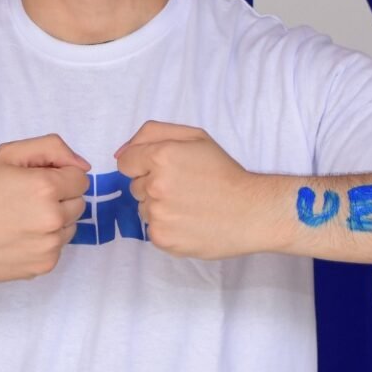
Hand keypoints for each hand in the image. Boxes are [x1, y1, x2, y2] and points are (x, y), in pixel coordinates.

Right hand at [0, 135, 88, 281]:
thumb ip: (51, 148)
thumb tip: (84, 166)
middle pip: (79, 203)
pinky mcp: (44, 265)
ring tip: (24, 219)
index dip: (60, 176)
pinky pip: (58, 247)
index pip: (80, 178)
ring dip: (55, 221)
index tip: (38, 181)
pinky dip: (45, 241)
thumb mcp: (8, 154)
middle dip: (60, 198)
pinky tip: (21, 237)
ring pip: (71, 226)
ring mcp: (50, 245)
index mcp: (45, 187)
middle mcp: (52, 218)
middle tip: (29, 199)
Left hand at [115, 121, 272, 258]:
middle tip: (184, 188)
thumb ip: (152, 133)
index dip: (144, 164)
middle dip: (153, 186)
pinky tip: (189, 222)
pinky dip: (167, 227)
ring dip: (160, 207)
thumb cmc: (224, 172)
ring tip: (189, 206)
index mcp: (161, 156)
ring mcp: (157, 214)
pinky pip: (152, 229)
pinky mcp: (162, 238)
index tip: (165, 170)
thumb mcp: (195, 137)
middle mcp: (155, 185)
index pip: (126, 162)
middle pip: (135, 186)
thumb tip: (120, 153)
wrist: (251, 211)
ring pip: (143, 209)